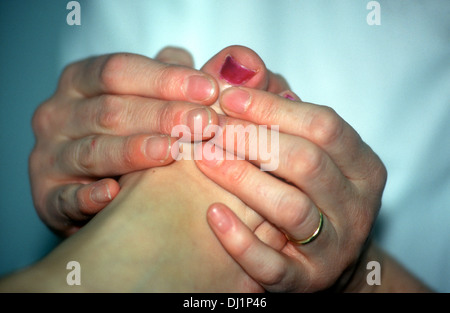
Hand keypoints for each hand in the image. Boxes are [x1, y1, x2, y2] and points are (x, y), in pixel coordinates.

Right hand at [29, 48, 219, 236]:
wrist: (95, 180)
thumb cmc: (134, 131)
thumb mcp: (158, 98)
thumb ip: (190, 80)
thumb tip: (238, 65)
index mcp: (81, 82)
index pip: (120, 71)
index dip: (165, 79)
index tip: (210, 89)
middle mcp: (59, 115)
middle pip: (110, 110)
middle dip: (161, 116)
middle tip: (205, 124)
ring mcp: (50, 157)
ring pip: (92, 151)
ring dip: (135, 151)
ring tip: (173, 152)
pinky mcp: (49, 197)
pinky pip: (66, 197)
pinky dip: (89, 196)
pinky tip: (114, 193)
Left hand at [197, 85, 386, 291]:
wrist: (320, 256)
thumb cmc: (303, 187)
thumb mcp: (299, 145)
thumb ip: (273, 105)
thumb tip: (237, 65)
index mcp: (362, 165)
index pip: (323, 125)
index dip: (273, 107)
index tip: (227, 96)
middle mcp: (357, 206)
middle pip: (307, 163)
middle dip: (252, 139)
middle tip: (208, 126)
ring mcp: (334, 247)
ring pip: (290, 209)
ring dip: (241, 179)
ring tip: (203, 157)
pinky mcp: (306, 281)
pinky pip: (273, 263)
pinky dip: (240, 239)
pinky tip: (212, 214)